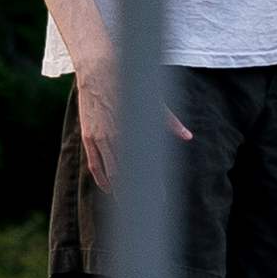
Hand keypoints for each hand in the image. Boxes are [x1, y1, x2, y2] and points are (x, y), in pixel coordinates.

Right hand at [70, 47, 189, 193]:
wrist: (97, 67)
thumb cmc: (128, 81)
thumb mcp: (153, 100)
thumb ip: (169, 122)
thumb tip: (188, 137)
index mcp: (131, 131)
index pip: (142, 167)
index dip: (150, 184)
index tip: (160, 198)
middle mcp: (114, 138)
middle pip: (126, 175)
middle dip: (136, 194)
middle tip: (147, 210)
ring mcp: (99, 138)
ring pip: (110, 174)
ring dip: (120, 191)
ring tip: (130, 207)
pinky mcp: (88, 136)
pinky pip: (95, 165)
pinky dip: (102, 179)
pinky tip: (109, 189)